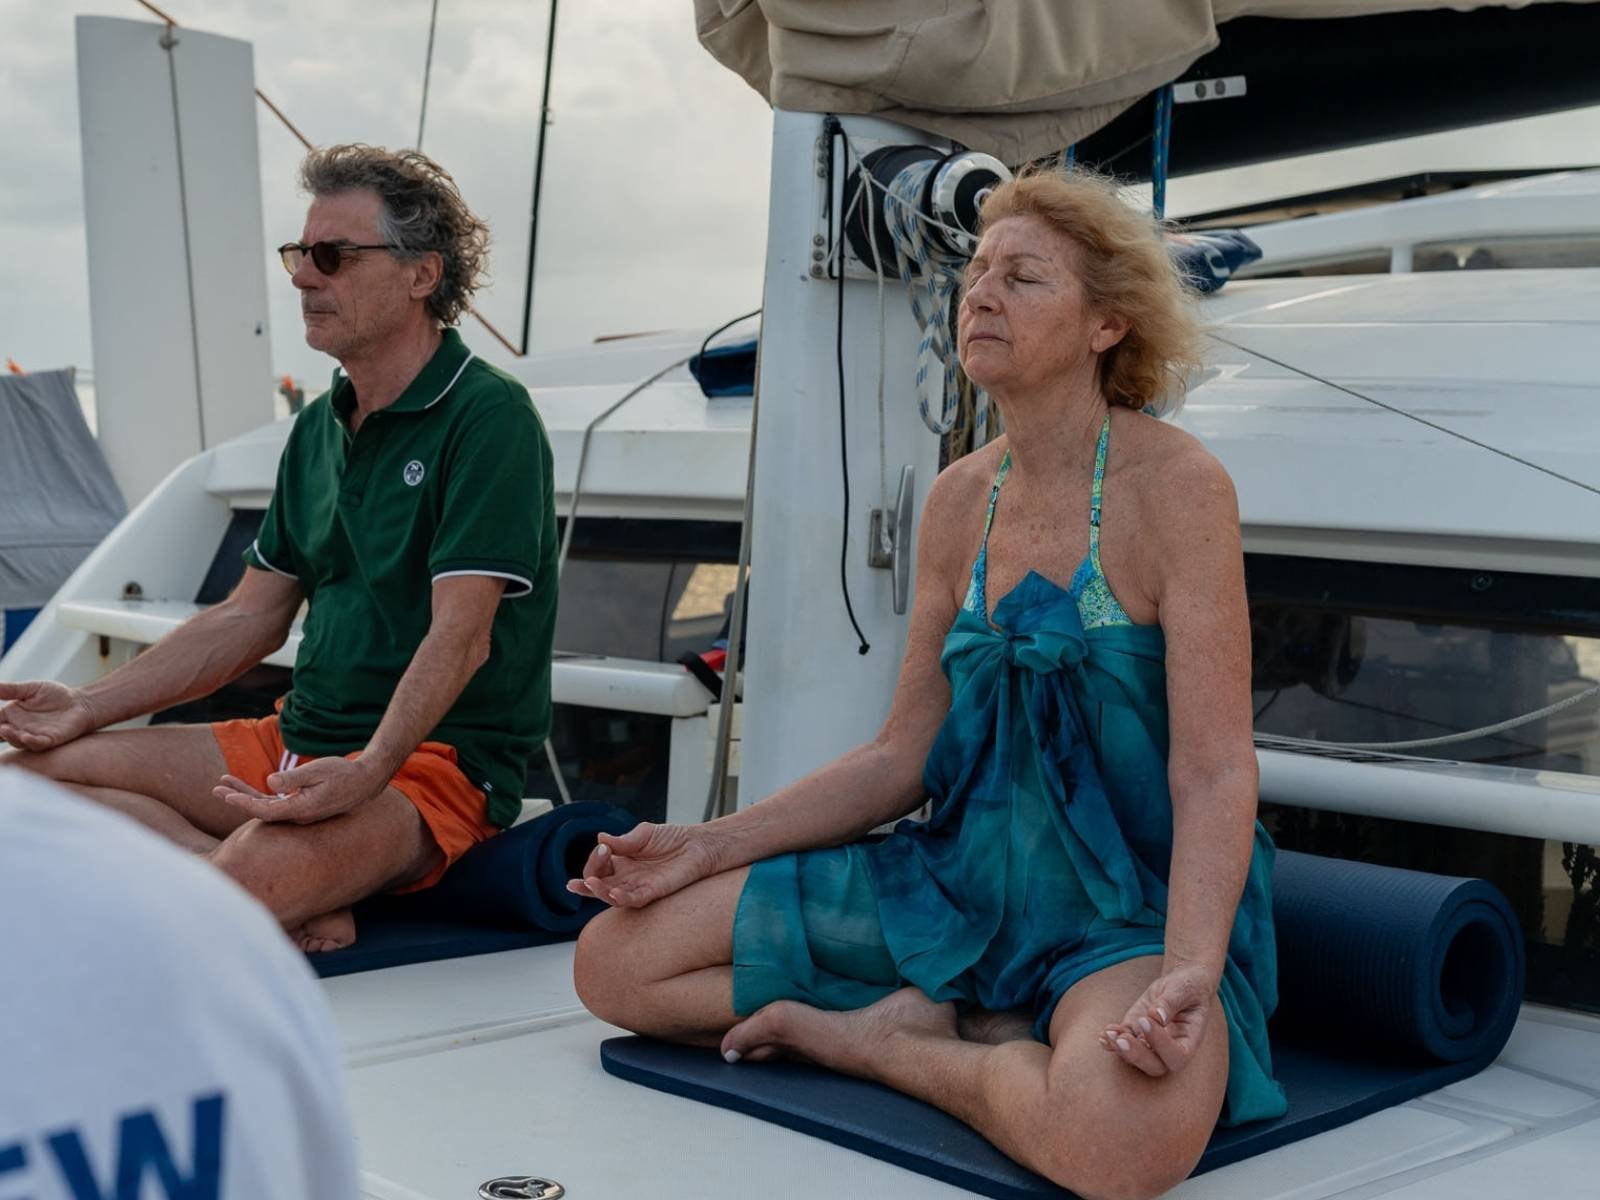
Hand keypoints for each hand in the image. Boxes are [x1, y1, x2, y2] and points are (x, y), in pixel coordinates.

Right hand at [0, 680, 98, 751]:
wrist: (80, 703)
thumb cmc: (55, 695)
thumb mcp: (31, 689)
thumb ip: (11, 690)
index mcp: (11, 715)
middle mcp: (18, 728)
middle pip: (1, 733)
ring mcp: (33, 735)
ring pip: (17, 740)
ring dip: (10, 736)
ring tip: (4, 730)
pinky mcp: (49, 740)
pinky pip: (38, 744)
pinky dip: (31, 742)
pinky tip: (27, 737)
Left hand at [213, 755, 386, 824]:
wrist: (365, 781)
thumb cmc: (343, 773)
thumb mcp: (319, 770)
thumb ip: (294, 778)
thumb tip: (269, 782)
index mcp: (302, 809)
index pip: (265, 811)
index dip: (244, 804)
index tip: (225, 795)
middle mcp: (298, 816)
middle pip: (260, 811)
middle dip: (237, 799)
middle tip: (215, 788)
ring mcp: (299, 813)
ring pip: (266, 806)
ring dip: (244, 795)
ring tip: (223, 784)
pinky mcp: (301, 806)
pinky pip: (275, 803)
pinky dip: (258, 795)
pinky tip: (245, 787)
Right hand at [566, 821, 721, 908]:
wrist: (697, 845)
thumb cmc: (672, 838)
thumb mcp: (644, 834)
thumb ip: (623, 840)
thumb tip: (600, 838)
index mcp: (620, 861)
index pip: (598, 866)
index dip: (595, 859)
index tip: (603, 847)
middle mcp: (626, 877)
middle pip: (598, 884)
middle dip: (587, 883)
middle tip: (583, 877)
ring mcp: (637, 886)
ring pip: (611, 896)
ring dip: (599, 892)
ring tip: (591, 884)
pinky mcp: (652, 893)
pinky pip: (632, 900)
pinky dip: (621, 898)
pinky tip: (613, 893)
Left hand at [1098, 961, 1216, 1077]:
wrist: (1179, 983)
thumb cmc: (1187, 986)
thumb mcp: (1183, 989)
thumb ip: (1171, 1003)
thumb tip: (1156, 1016)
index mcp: (1189, 1041)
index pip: (1177, 1056)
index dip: (1161, 1044)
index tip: (1146, 1021)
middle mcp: (1170, 1049)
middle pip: (1155, 1066)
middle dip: (1136, 1055)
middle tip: (1122, 1038)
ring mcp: (1151, 1045)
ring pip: (1135, 1059)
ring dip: (1120, 1049)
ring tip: (1110, 1033)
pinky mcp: (1135, 1035)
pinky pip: (1123, 1045)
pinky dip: (1112, 1041)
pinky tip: (1105, 1033)